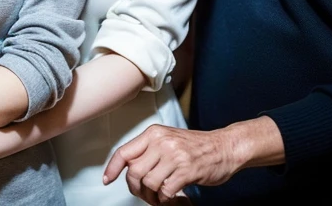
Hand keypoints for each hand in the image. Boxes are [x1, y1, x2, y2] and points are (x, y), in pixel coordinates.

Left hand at [103, 125, 240, 204]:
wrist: (224, 147)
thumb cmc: (196, 146)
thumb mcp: (167, 140)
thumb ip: (148, 150)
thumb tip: (128, 167)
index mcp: (154, 133)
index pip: (124, 152)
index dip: (113, 168)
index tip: (107, 179)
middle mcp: (162, 142)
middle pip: (134, 171)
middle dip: (135, 188)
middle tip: (143, 194)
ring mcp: (175, 155)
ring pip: (149, 182)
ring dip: (151, 196)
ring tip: (158, 197)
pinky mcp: (187, 170)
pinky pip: (165, 190)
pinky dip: (164, 199)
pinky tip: (170, 196)